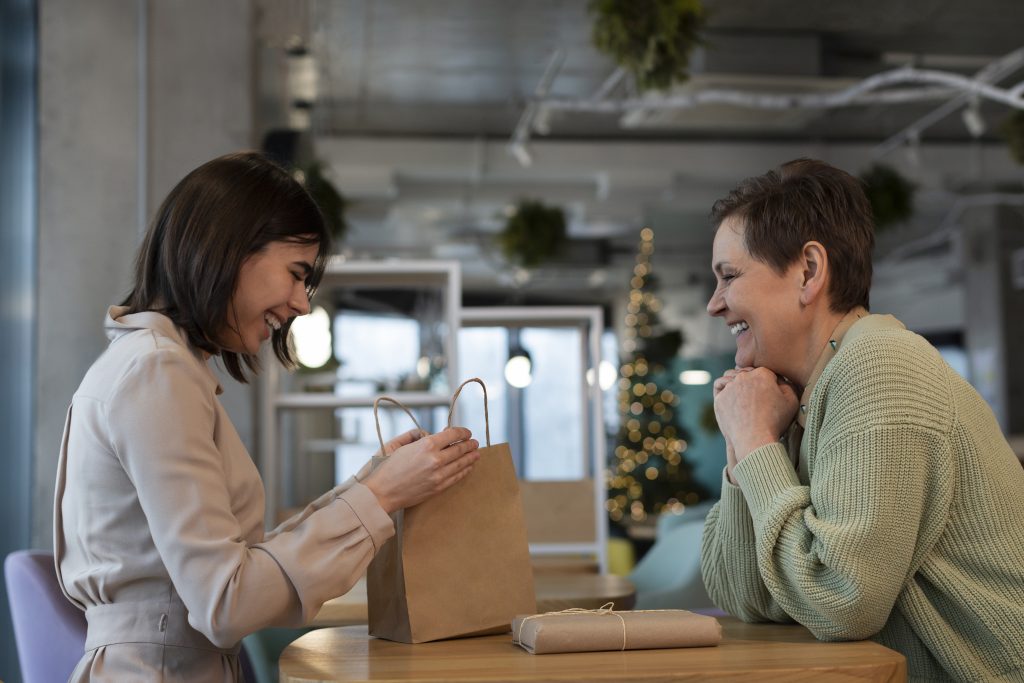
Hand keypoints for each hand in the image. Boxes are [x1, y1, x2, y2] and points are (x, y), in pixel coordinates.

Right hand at [364, 427, 480, 512]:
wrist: (382, 492)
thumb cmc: (387, 467)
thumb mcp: (399, 444)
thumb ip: (415, 435)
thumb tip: (429, 433)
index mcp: (426, 445)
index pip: (452, 434)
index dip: (462, 431)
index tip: (466, 432)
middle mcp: (436, 459)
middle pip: (460, 448)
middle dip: (470, 444)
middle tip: (475, 442)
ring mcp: (439, 475)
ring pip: (461, 463)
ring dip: (471, 457)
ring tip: (476, 453)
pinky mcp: (438, 487)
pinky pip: (457, 477)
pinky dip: (465, 470)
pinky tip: (469, 467)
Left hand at [713, 367, 798, 470]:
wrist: (755, 439)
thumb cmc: (775, 422)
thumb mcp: (791, 401)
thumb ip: (787, 384)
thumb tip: (780, 379)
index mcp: (762, 374)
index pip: (765, 372)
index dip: (769, 381)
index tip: (770, 391)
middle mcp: (744, 376)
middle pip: (747, 372)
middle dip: (752, 381)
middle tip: (756, 394)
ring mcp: (729, 386)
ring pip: (731, 376)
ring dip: (736, 381)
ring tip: (743, 393)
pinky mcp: (719, 398)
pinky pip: (719, 386)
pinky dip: (723, 386)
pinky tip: (729, 392)